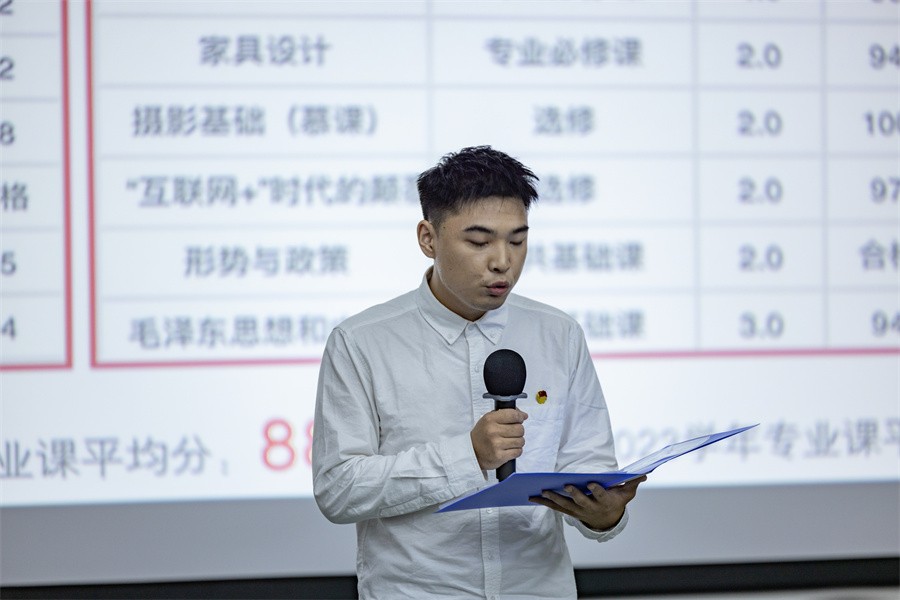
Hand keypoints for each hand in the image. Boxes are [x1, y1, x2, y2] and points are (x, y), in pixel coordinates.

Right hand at [470, 409, 527, 470]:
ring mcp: (496, 444)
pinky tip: (509, 449)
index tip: (521, 418)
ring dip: (518, 441)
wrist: (472, 451)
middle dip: (519, 430)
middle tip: (513, 432)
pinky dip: (516, 450)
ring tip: (511, 441)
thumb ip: (504, 414)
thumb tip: (523, 415)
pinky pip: (518, 452)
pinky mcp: (499, 456)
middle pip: (519, 429)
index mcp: (490, 419)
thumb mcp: (488, 419)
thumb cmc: (482, 434)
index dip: (520, 416)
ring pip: (520, 441)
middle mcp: (493, 431)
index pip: (513, 415)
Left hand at [528, 476, 645, 530]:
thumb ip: (633, 483)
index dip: (596, 490)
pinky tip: (532, 497)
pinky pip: (555, 507)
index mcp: (605, 501)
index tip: (591, 483)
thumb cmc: (616, 500)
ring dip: (554, 498)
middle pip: (581, 501)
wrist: (607, 519)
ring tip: (543, 491)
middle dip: (573, 494)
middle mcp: (590, 508)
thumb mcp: (627, 493)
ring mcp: (578, 511)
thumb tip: (644, 473)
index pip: (601, 495)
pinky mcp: (568, 511)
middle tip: (566, 486)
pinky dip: (544, 502)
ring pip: (565, 505)